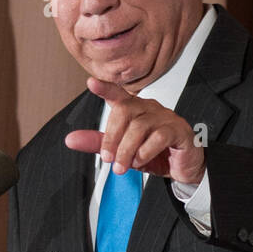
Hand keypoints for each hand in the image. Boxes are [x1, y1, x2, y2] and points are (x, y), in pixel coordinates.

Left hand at [64, 77, 205, 185]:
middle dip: (112, 137)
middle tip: (108, 159)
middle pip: (125, 111)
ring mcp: (166, 117)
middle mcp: (150, 108)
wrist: (183, 169)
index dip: (105, 88)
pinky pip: (159, 137)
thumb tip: (70, 139)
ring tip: (124, 166)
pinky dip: (145, 152)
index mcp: (135, 109)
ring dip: (126, 149)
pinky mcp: (179, 131)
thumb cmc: (154, 154)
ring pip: (140, 126)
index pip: (118, 95)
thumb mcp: (121, 151)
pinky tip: (141, 160)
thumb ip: (98, 143)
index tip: (91, 83)